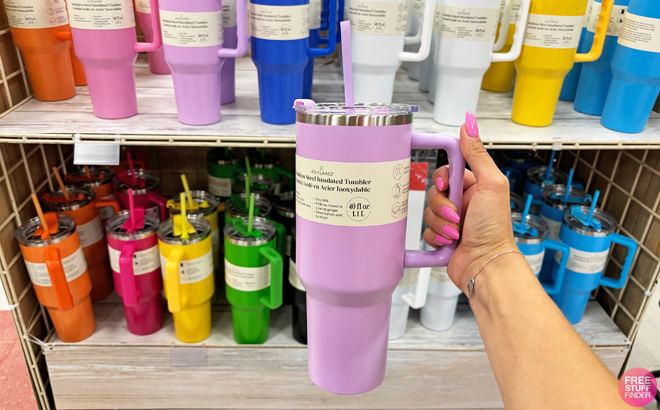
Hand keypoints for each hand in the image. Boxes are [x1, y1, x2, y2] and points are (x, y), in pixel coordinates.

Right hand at [424, 112, 517, 292]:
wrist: (486, 264)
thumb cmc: (494, 228)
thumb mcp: (490, 184)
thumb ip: (477, 154)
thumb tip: (469, 124)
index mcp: (473, 186)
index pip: (445, 170)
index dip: (440, 177)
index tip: (445, 183)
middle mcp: (461, 201)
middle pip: (433, 192)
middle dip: (442, 206)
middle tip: (457, 215)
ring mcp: (451, 220)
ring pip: (428, 212)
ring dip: (441, 224)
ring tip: (457, 233)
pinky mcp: (442, 238)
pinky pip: (425, 231)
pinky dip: (436, 237)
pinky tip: (450, 242)